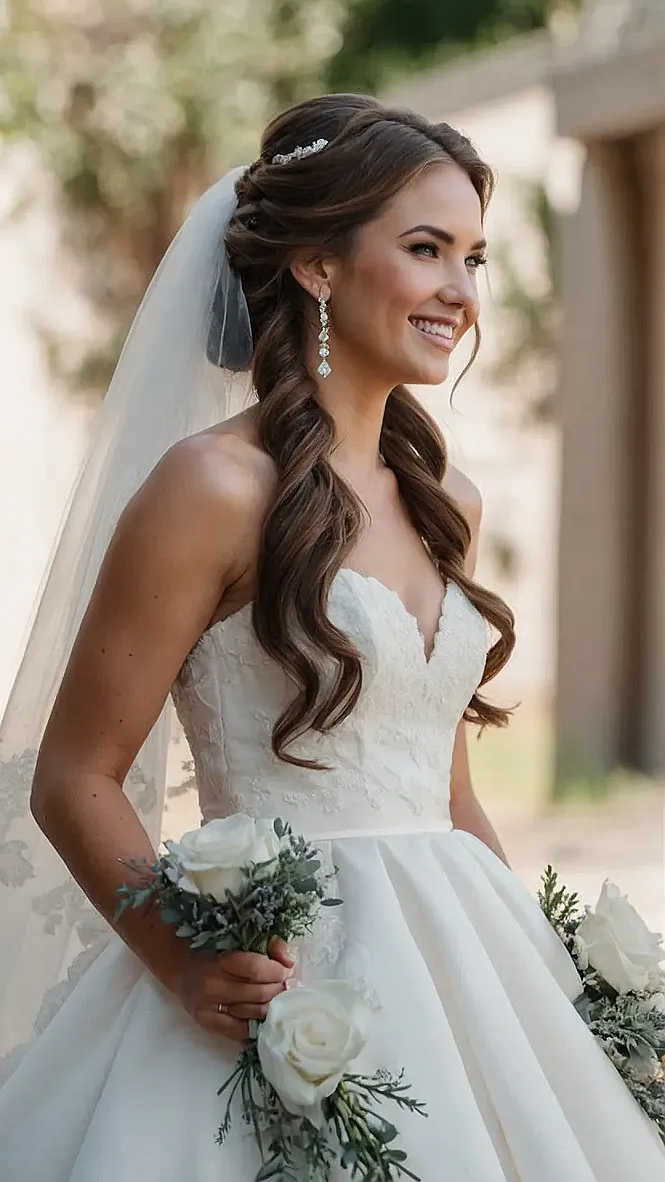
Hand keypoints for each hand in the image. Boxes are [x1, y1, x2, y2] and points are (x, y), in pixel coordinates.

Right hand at [176, 936, 295, 1042]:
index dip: (277, 972)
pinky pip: (240, 1030)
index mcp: (222, 961)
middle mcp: (213, 985)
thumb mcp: (240, 942)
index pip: (256, 969)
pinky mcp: (208, 1023)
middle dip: (279, 990)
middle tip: (288, 987)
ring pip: (252, 1013)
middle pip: (258, 993)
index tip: (287, 972)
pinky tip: (264, 1017)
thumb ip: (269, 946)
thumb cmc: (216, 953)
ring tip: (279, 1000)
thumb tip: (290, 962)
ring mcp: (209, 1007)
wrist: (184, 970)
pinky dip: (256, 1025)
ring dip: (271, 1007)